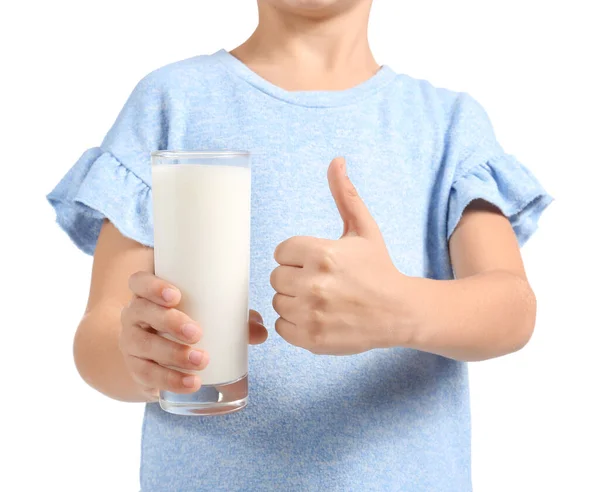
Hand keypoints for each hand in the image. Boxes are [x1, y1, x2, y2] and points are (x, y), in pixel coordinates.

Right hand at [119, 272, 267, 400]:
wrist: (153, 354)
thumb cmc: (184, 320)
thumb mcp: (203, 312)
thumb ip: (232, 317)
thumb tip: (261, 331)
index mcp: (147, 293)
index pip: (139, 282)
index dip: (153, 286)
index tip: (175, 295)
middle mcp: (134, 315)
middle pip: (142, 312)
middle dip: (169, 321)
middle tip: (197, 332)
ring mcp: (131, 343)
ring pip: (144, 345)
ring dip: (172, 354)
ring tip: (202, 360)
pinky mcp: (137, 369)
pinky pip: (148, 375)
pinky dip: (171, 380)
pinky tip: (192, 383)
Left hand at [270, 157, 404, 354]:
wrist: (400, 312)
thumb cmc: (378, 269)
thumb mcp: (363, 229)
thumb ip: (345, 195)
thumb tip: (336, 160)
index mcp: (323, 253)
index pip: (282, 251)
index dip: (298, 257)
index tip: (318, 263)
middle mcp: (314, 283)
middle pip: (277, 277)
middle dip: (295, 278)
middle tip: (321, 282)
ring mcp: (312, 313)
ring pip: (278, 301)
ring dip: (294, 301)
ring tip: (321, 300)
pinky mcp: (311, 339)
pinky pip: (282, 327)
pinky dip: (295, 324)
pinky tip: (318, 317)